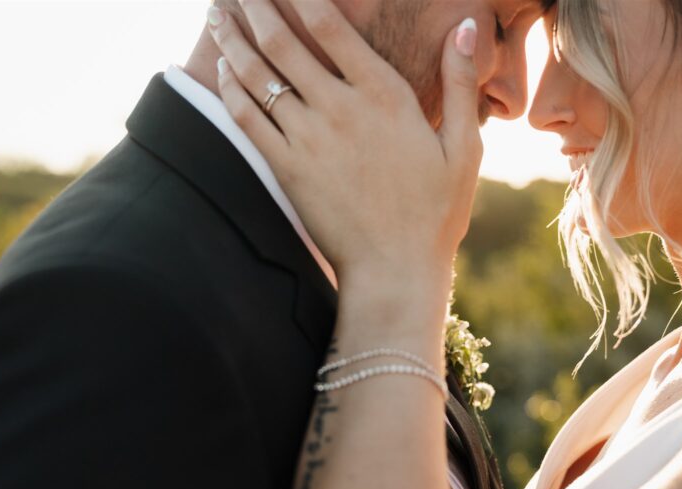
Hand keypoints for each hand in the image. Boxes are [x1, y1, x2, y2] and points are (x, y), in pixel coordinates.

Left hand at [209, 0, 482, 301]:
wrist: (395, 269)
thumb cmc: (436, 212)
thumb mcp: (464, 147)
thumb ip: (459, 82)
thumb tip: (464, 25)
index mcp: (384, 95)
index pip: (331, 26)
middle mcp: (340, 108)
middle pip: (284, 41)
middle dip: (256, 7)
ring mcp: (308, 138)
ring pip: (259, 74)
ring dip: (234, 39)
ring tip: (216, 14)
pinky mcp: (287, 169)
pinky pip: (248, 116)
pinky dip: (230, 87)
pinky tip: (222, 67)